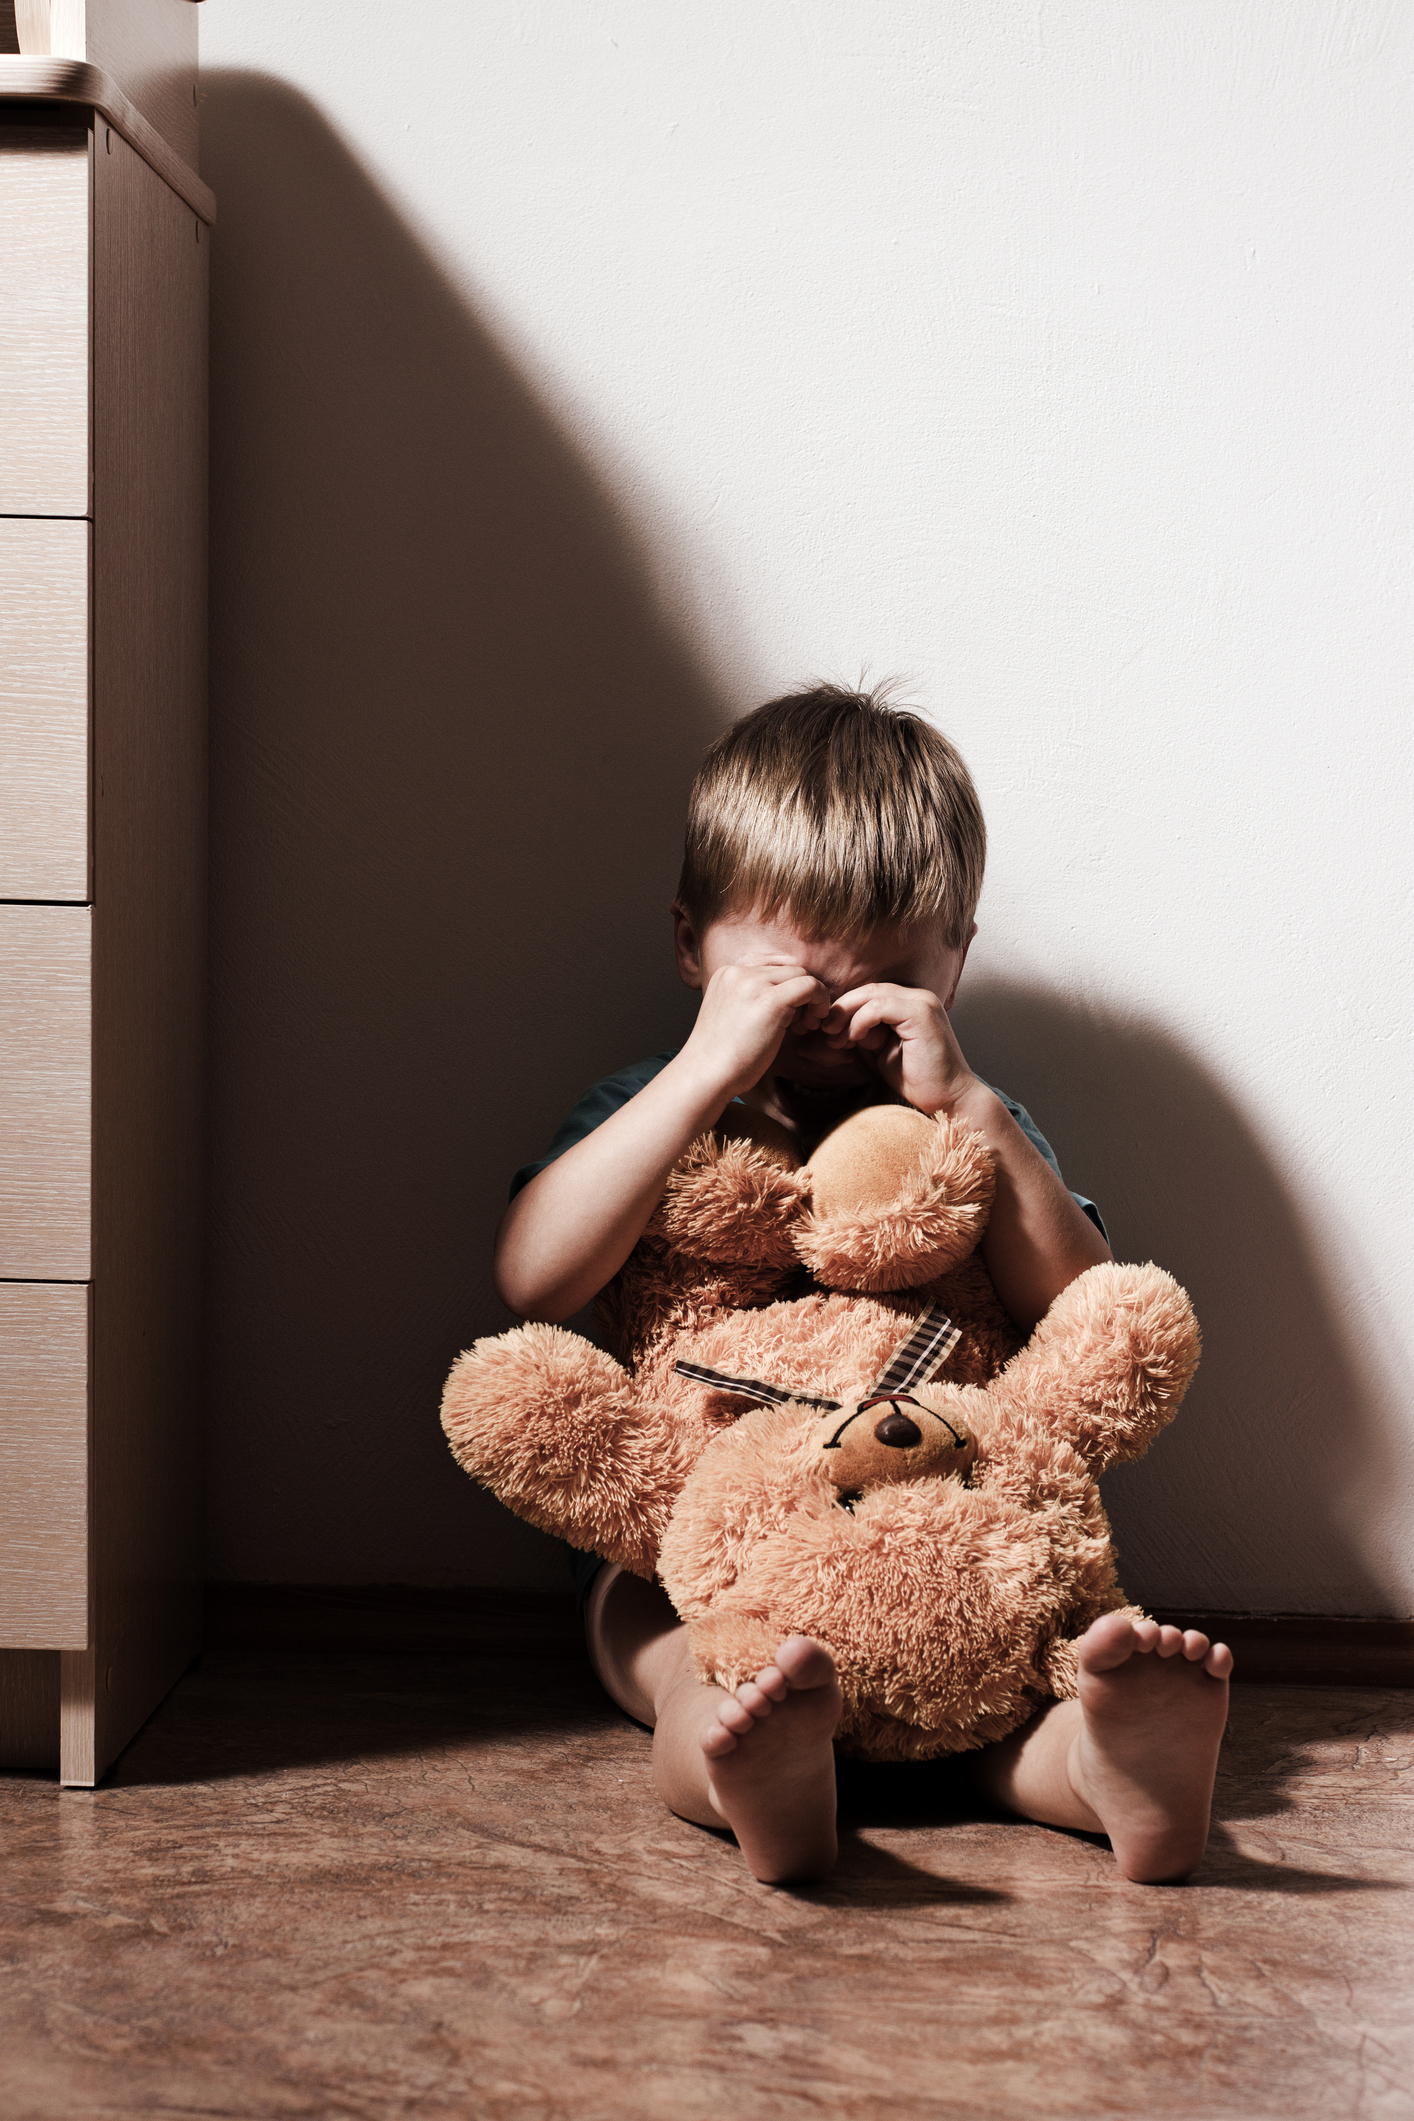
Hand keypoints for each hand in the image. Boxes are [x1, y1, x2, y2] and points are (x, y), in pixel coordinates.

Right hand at [681, 957, 832, 1102]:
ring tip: (803, 1027)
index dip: (785, 991)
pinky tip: (812, 1023)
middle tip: (800, 1024)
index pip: (771, 970)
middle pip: (788, 970)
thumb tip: (788, 997)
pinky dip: (819, 1001)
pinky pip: (810, 986)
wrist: (707, 1074)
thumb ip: (753, 1000)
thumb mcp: (733, 1016)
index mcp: (727, 974)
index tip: (787, 1017)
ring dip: (811, 998)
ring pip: (801, 975)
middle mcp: (739, 972)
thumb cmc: (722, 1057)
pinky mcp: (772, 1000)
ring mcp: (755, 983)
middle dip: (800, 994)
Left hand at [823, 981, 985, 1117]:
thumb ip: (862, 1034)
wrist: (948, 1099)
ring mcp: (922, 1002)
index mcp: (911, 1003)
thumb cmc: (916, 1079)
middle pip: (868, 989)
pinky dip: (861, 1021)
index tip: (827, 1031)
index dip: (845, 1008)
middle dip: (841, 1009)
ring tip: (836, 1038)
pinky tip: (854, 1039)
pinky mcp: (921, 1013)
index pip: (870, 993)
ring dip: (847, 1015)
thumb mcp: (879, 1051)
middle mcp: (919, 996)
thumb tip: (834, 1024)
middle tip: (825, 1030)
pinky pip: (880, 1007)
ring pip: (872, 994)